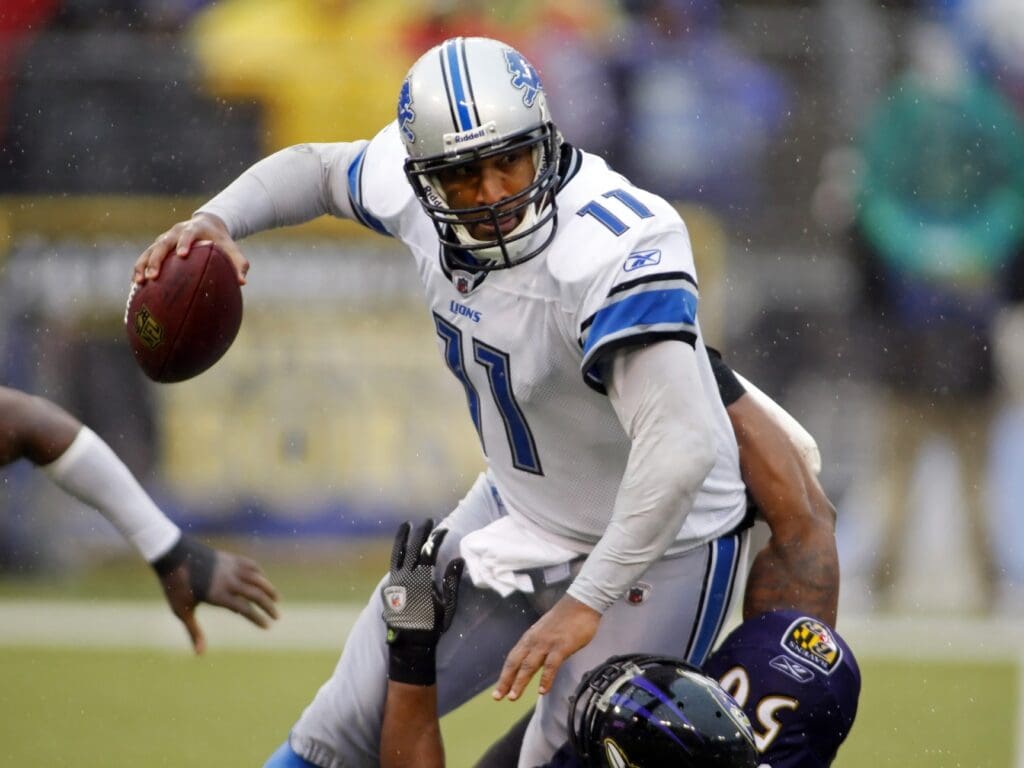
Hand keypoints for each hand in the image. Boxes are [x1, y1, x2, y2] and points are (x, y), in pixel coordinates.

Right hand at [133, 212, 249, 284]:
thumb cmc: (221, 241)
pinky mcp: (157, 246)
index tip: (182, 255)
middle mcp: (174, 232)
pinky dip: (140, 269)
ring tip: (139, 283)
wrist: (207, 225)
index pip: (187, 234)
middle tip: (154, 276)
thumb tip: (243, 283)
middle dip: (156, 259)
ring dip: (142, 266)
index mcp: (193, 229)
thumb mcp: (232, 249)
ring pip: (149, 250)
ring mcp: (164, 239)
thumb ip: (239, 264)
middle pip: (162, 243)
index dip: (184, 243)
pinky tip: (135, 286)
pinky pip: (145, 257)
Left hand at [156, 537, 278, 653]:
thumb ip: (194, 631)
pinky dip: (259, 573)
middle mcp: (229, 580)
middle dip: (269, 606)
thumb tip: (200, 654)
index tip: (267, 626)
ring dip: (269, 589)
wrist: (172, 554)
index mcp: (218, 594)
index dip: (258, 618)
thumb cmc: (175, 585)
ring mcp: (231, 568)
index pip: (245, 608)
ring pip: (257, 578)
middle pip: (256, 594)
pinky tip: (262, 579)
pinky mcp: (230, 558)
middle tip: (277, 616)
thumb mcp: (183, 610)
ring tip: (277, 598)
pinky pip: (251, 565)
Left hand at [382, 519, 463, 643]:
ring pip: (397, 554)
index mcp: (421, 581)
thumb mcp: (448, 605)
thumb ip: (452, 581)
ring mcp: (395, 582)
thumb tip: (459, 559)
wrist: (409, 643)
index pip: (428, 552)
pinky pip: (393, 564)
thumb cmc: (432, 625)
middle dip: (421, 532)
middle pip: (412, 548)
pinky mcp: (389, 587)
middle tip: (428, 520)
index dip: (436, 539)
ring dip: (402, 537)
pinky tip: (401, 547)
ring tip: (406, 524)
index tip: (444, 529)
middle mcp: (405, 578)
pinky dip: (397, 553)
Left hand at [493, 595, 599, 700]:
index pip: (513, 659)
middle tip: (498, 697)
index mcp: (530, 638)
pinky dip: (545, 678)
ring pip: (529, 665)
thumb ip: (539, 646)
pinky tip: (542, 690)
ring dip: (520, 681)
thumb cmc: (565, 618)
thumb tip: (535, 661)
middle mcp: (534, 641)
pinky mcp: (561, 646)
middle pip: (516, 663)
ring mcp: (547, 643)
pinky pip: (551, 665)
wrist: (580, 603)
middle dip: (506, 681)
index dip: (504, 675)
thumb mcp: (545, 631)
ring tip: (513, 696)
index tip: (498, 690)